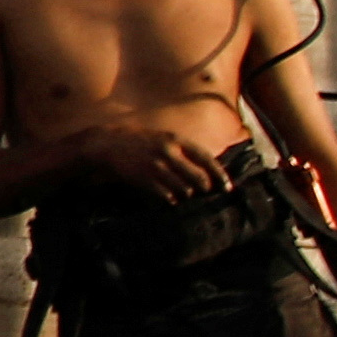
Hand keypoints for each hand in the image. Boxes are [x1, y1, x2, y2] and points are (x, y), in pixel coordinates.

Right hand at [98, 109, 233, 201]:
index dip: (219, 173)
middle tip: (205, 193)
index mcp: (175, 140)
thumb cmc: (139, 142)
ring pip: (184, 189)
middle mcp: (168, 152)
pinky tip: (169, 198)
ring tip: (184, 194)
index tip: (227, 186)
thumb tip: (204, 169)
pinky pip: (166, 195)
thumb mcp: (163, 138)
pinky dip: (171, 199)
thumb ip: (182, 151)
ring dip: (187, 194)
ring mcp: (156, 166)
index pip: (205, 158)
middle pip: (198, 177)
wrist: (109, 144)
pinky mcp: (144, 178)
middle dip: (204, 188)